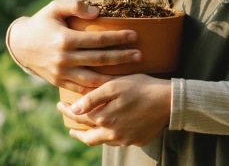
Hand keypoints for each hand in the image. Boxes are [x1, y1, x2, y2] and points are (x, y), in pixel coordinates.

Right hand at [8, 0, 141, 92]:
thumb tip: (97, 12)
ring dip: (113, 76)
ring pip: (93, 78)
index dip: (118, 38)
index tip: (134, 35)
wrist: (20, 44)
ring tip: (131, 74)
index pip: (98, 40)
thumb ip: (75, 6)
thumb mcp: (54, 8)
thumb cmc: (41, 22)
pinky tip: (111, 87)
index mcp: (65, 38)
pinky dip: (97, 89)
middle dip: (122, 57)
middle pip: (100, 59)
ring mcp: (61, 72)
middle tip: (140, 55)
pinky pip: (81, 89)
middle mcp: (64, 58)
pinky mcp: (58, 82)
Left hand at [57, 74, 171, 146]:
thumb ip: (93, 98)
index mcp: (104, 118)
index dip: (67, 111)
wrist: (169, 101)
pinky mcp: (137, 140)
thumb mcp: (115, 86)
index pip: (79, 117)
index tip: (59, 104)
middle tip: (70, 125)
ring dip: (92, 135)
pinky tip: (111, 127)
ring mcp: (125, 139)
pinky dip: (110, 135)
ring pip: (102, 141)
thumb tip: (74, 109)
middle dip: (76, 130)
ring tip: (87, 129)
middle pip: (88, 136)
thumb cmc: (141, 87)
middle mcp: (112, 133)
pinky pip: (119, 140)